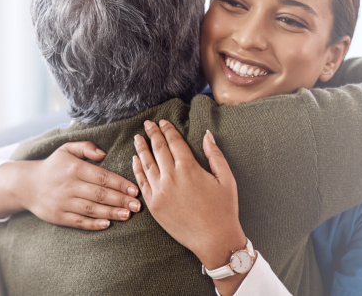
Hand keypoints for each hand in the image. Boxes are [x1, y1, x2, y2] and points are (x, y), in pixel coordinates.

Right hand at [0, 141, 141, 229]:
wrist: (26, 184)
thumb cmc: (53, 166)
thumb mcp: (66, 149)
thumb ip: (86, 147)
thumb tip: (104, 154)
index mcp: (74, 168)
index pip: (102, 176)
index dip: (120, 184)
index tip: (135, 190)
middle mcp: (68, 185)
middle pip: (99, 194)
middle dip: (120, 200)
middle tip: (138, 206)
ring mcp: (62, 202)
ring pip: (91, 209)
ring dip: (111, 213)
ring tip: (127, 215)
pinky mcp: (58, 216)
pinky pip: (78, 222)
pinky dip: (93, 224)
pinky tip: (107, 224)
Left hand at [131, 120, 247, 269]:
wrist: (214, 239)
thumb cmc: (224, 209)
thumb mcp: (226, 178)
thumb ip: (214, 154)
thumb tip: (207, 134)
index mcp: (189, 167)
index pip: (174, 142)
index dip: (168, 130)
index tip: (163, 122)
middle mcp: (171, 177)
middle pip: (158, 149)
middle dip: (153, 134)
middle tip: (148, 124)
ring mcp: (160, 191)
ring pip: (146, 164)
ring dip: (141, 149)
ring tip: (138, 138)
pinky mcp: (154, 205)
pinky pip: (142, 183)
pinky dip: (137, 169)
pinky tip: (135, 160)